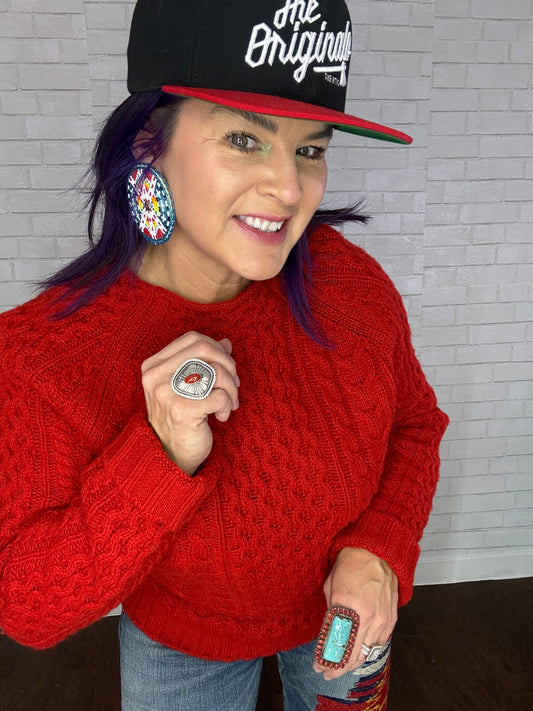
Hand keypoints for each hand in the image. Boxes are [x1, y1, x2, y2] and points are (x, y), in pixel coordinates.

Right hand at [141, 331, 238, 474]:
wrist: (170, 455)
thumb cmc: (181, 417)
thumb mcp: (188, 385)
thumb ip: (203, 361)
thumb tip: (226, 342)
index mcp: (154, 365)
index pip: (193, 339)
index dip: (216, 349)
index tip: (226, 368)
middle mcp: (156, 376)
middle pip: (204, 350)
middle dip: (228, 366)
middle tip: (233, 384)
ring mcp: (166, 393)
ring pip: (215, 371)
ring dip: (232, 388)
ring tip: (229, 403)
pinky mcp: (182, 411)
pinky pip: (220, 396)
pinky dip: (227, 405)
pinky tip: (221, 417)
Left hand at [313, 547, 397, 679]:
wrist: (375, 553)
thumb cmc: (351, 566)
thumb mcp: (331, 588)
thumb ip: (331, 614)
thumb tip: (327, 636)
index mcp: (348, 606)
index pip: (336, 645)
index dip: (326, 660)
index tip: (318, 667)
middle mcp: (367, 617)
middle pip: (353, 655)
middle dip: (339, 668)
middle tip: (328, 672)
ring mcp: (381, 619)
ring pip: (367, 653)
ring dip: (353, 662)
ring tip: (342, 665)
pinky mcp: (391, 619)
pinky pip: (379, 643)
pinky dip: (368, 649)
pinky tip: (359, 650)